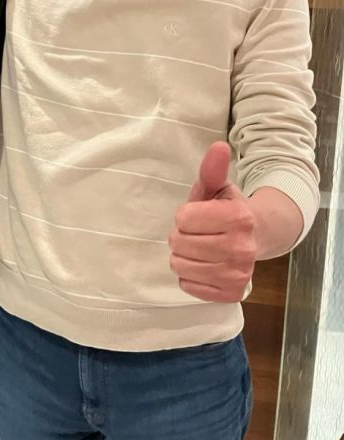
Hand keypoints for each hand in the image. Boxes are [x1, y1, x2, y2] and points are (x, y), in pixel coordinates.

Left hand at [168, 142, 256, 302]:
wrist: (260, 236)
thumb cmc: (229, 209)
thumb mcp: (219, 186)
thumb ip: (212, 169)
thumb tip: (218, 146)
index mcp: (239, 217)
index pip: (183, 218)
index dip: (185, 215)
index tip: (199, 215)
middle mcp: (242, 248)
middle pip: (179, 244)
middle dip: (181, 236)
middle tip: (198, 233)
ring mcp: (238, 274)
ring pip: (181, 266)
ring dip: (183, 256)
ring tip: (200, 248)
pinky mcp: (231, 293)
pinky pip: (189, 286)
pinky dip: (190, 276)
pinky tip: (205, 265)